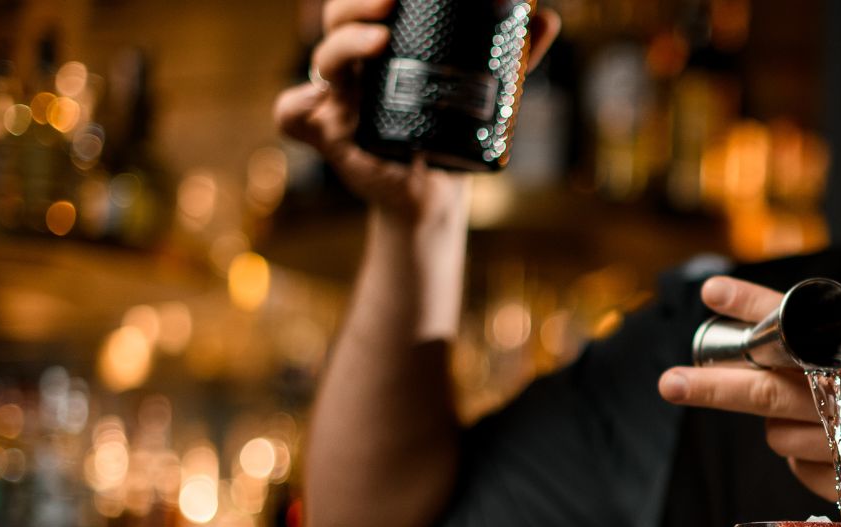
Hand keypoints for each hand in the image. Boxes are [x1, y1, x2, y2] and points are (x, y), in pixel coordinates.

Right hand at [273, 0, 558, 219]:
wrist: (433, 195)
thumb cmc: (447, 134)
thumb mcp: (484, 94)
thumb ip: (512, 58)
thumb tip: (547, 20)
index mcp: (382, 51)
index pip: (363, 7)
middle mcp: (355, 71)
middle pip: (337, 23)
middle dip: (357, 6)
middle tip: (391, 3)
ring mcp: (338, 103)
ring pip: (322, 62)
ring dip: (344, 46)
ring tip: (379, 42)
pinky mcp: (330, 138)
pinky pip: (293, 118)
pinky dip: (295, 109)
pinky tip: (317, 105)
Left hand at [657, 276, 840, 526]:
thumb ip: (840, 355)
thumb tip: (766, 347)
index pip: (802, 322)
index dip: (753, 307)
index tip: (711, 295)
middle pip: (768, 388)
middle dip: (712, 385)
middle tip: (669, 383)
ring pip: (778, 434)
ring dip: (783, 431)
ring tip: (831, 432)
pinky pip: (799, 469)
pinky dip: (809, 464)